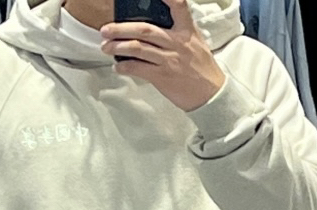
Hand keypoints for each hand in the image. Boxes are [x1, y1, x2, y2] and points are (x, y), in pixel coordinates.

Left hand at [100, 0, 226, 111]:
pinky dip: (125, 67)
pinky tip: (118, 67)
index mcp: (187, 31)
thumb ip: (179, 31)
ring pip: (138, 48)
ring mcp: (169, 60)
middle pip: (145, 29)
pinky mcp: (163, 77)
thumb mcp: (196, 43)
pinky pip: (139, 69)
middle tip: (106, 29)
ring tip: (105, 47)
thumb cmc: (202, 69)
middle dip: (121, 28)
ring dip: (118, 47)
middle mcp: (177, 42)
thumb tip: (155, 27)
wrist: (211, 95)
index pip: (178, 5)